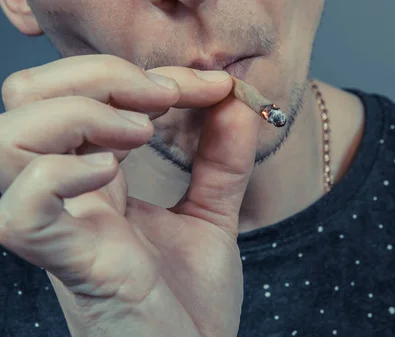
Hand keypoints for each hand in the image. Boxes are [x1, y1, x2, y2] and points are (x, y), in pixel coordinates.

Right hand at [0, 54, 260, 336]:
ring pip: (8, 141)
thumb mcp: (212, 215)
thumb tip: (236, 101)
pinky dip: (56, 175)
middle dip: (96, 75)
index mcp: (95, 181)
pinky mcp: (71, 266)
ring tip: (140, 132)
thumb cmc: (193, 300)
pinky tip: (109, 171)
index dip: (143, 71)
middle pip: (26, 99)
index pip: (82, 95)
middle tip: (163, 96)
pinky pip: (23, 212)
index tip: (214, 84)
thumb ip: (222, 160)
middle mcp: (67, 198)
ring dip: (78, 114)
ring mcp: (63, 230)